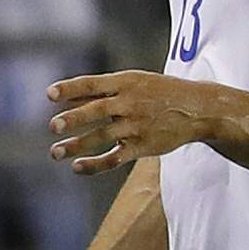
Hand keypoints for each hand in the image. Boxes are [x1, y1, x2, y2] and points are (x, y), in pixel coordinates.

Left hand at [48, 68, 230, 173]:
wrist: (199, 109)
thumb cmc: (158, 92)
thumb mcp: (134, 81)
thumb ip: (100, 89)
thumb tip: (64, 98)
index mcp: (125, 83)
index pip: (93, 84)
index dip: (71, 88)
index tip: (49, 94)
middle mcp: (130, 103)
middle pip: (98, 110)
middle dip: (74, 118)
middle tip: (53, 126)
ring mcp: (137, 125)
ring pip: (103, 137)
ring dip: (77, 145)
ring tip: (55, 152)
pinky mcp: (143, 146)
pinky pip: (116, 157)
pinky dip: (96, 164)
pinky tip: (78, 167)